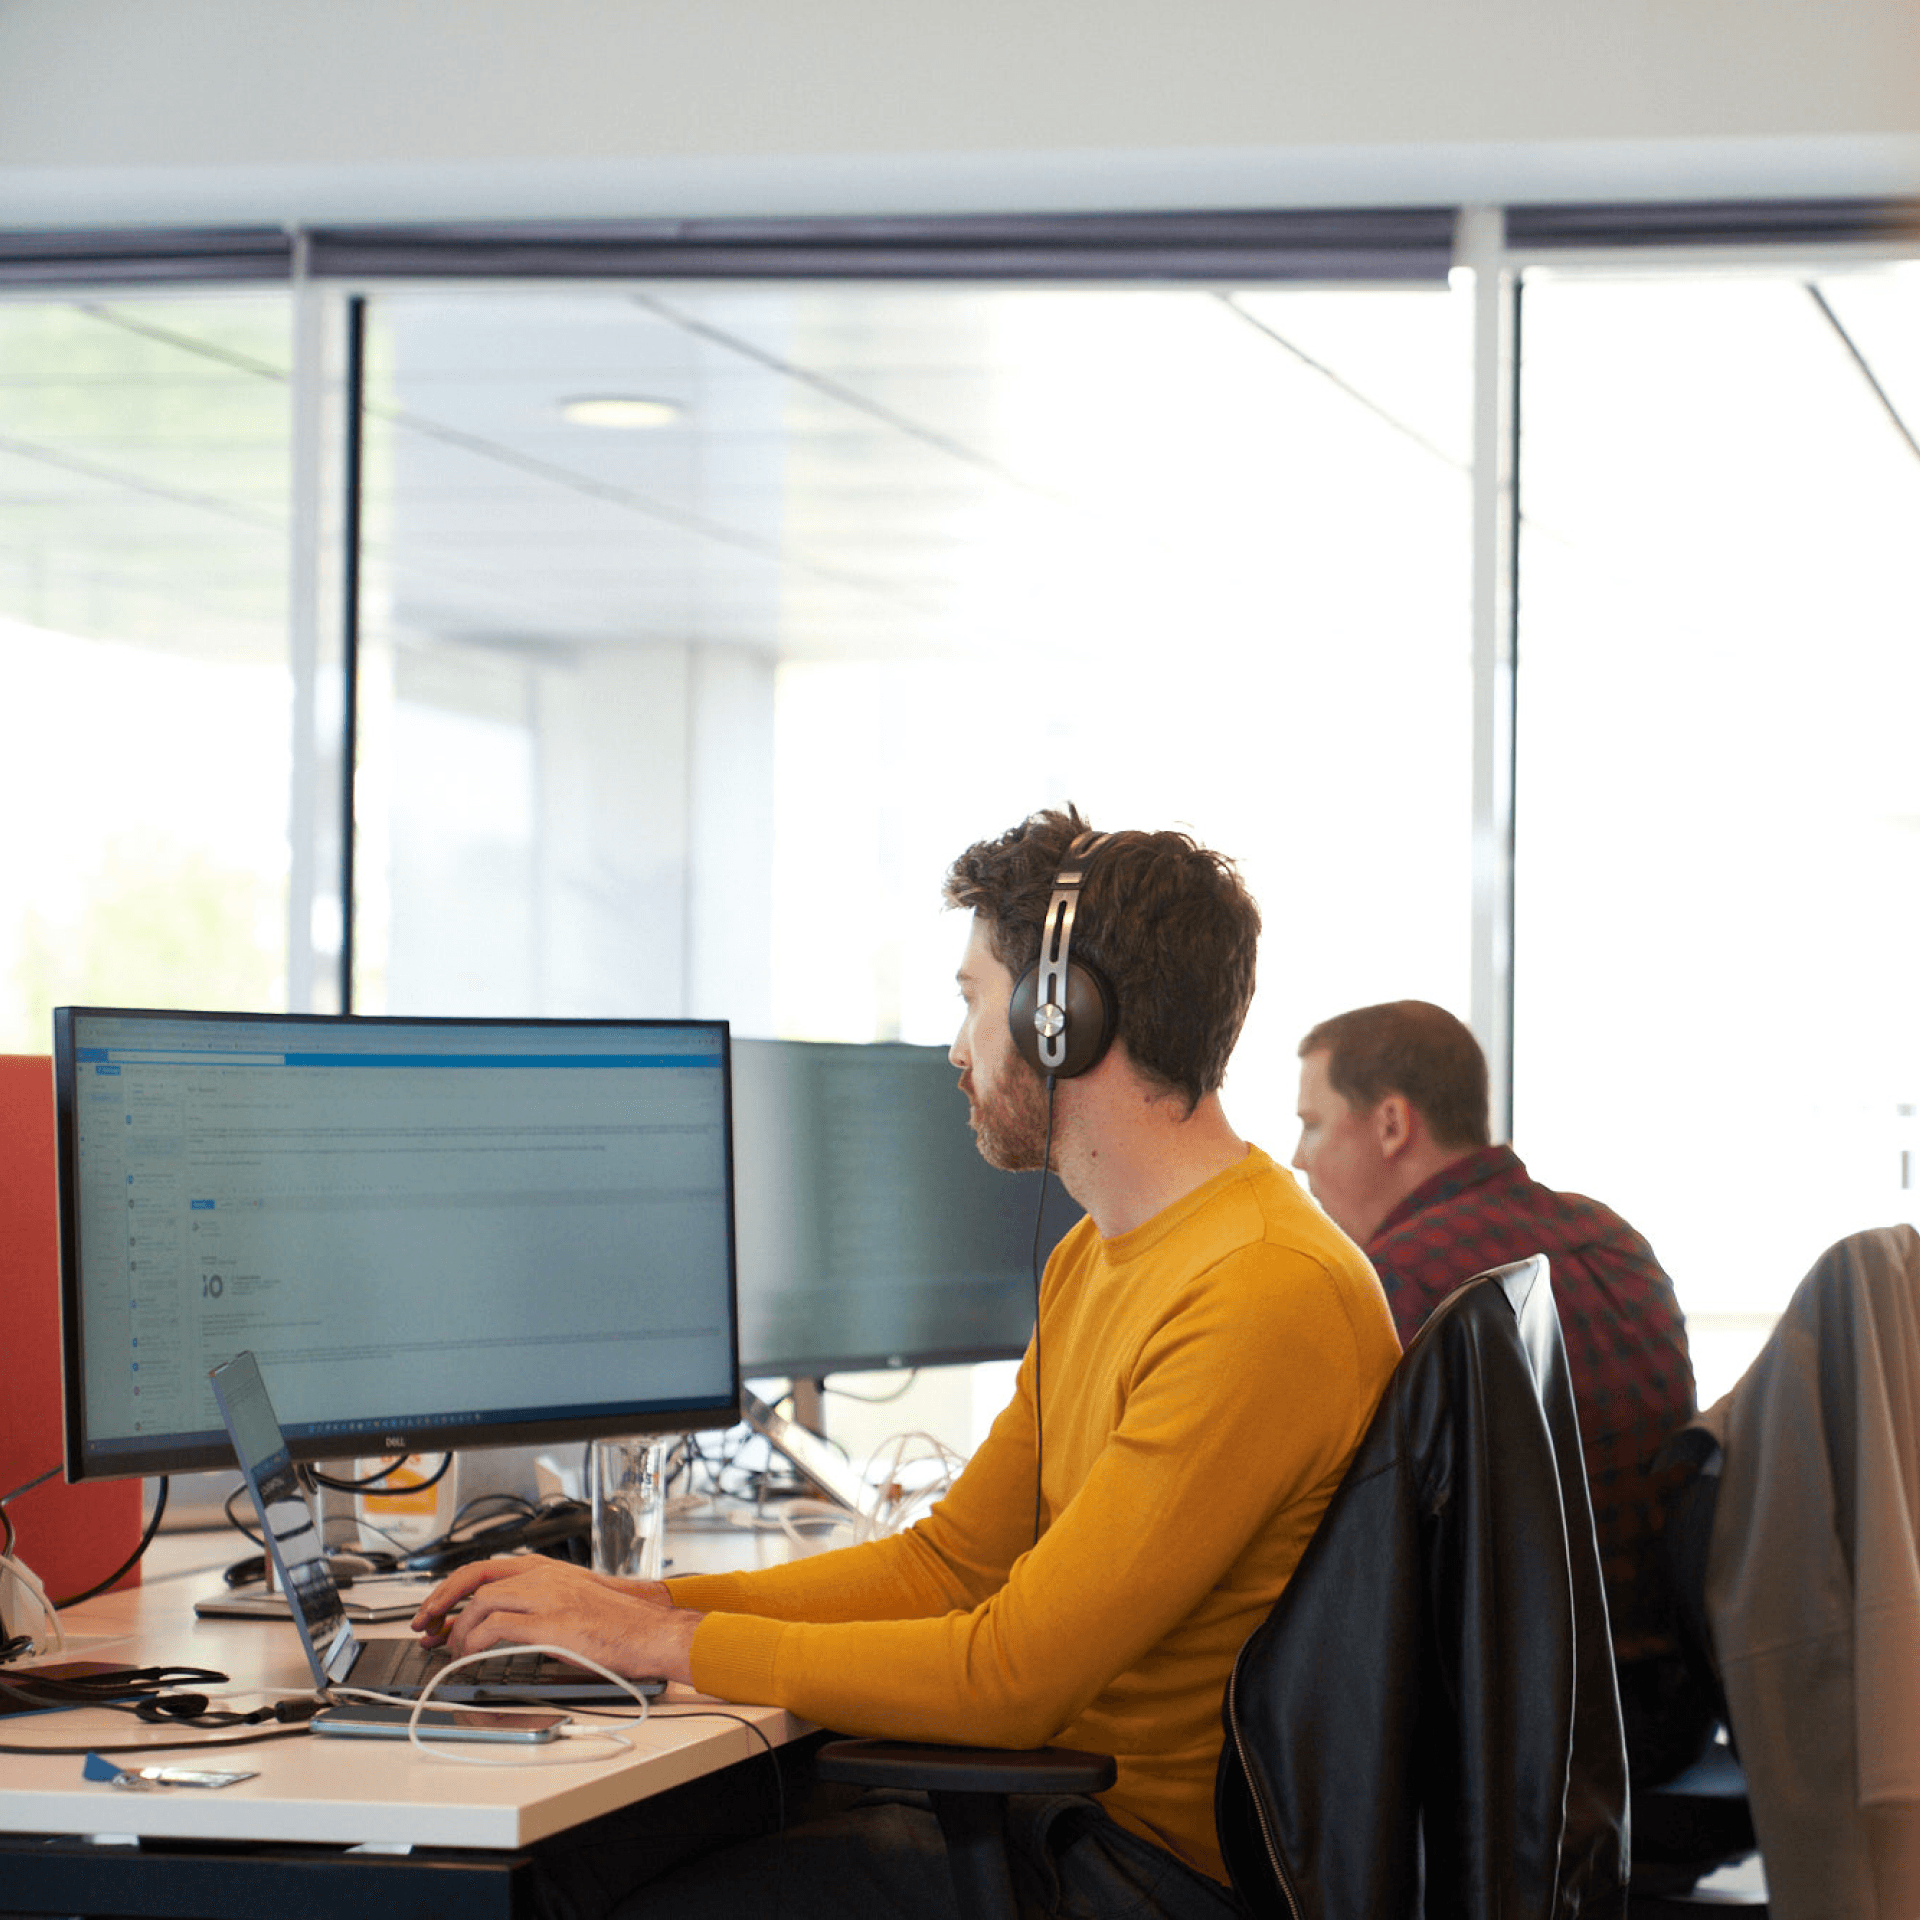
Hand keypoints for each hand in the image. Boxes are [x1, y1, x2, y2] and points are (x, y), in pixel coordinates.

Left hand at [410, 1556, 700, 1686]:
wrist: (650, 1631)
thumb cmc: (617, 1625)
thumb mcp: (571, 1604)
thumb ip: (537, 1606)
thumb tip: (499, 1628)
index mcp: (545, 1568)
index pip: (483, 1569)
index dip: (450, 1589)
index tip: (433, 1611)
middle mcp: (542, 1575)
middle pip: (473, 1578)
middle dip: (440, 1604)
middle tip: (425, 1629)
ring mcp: (546, 1596)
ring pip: (480, 1603)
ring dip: (458, 1631)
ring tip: (454, 1654)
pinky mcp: (550, 1623)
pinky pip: (496, 1627)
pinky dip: (476, 1642)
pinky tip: (472, 1657)